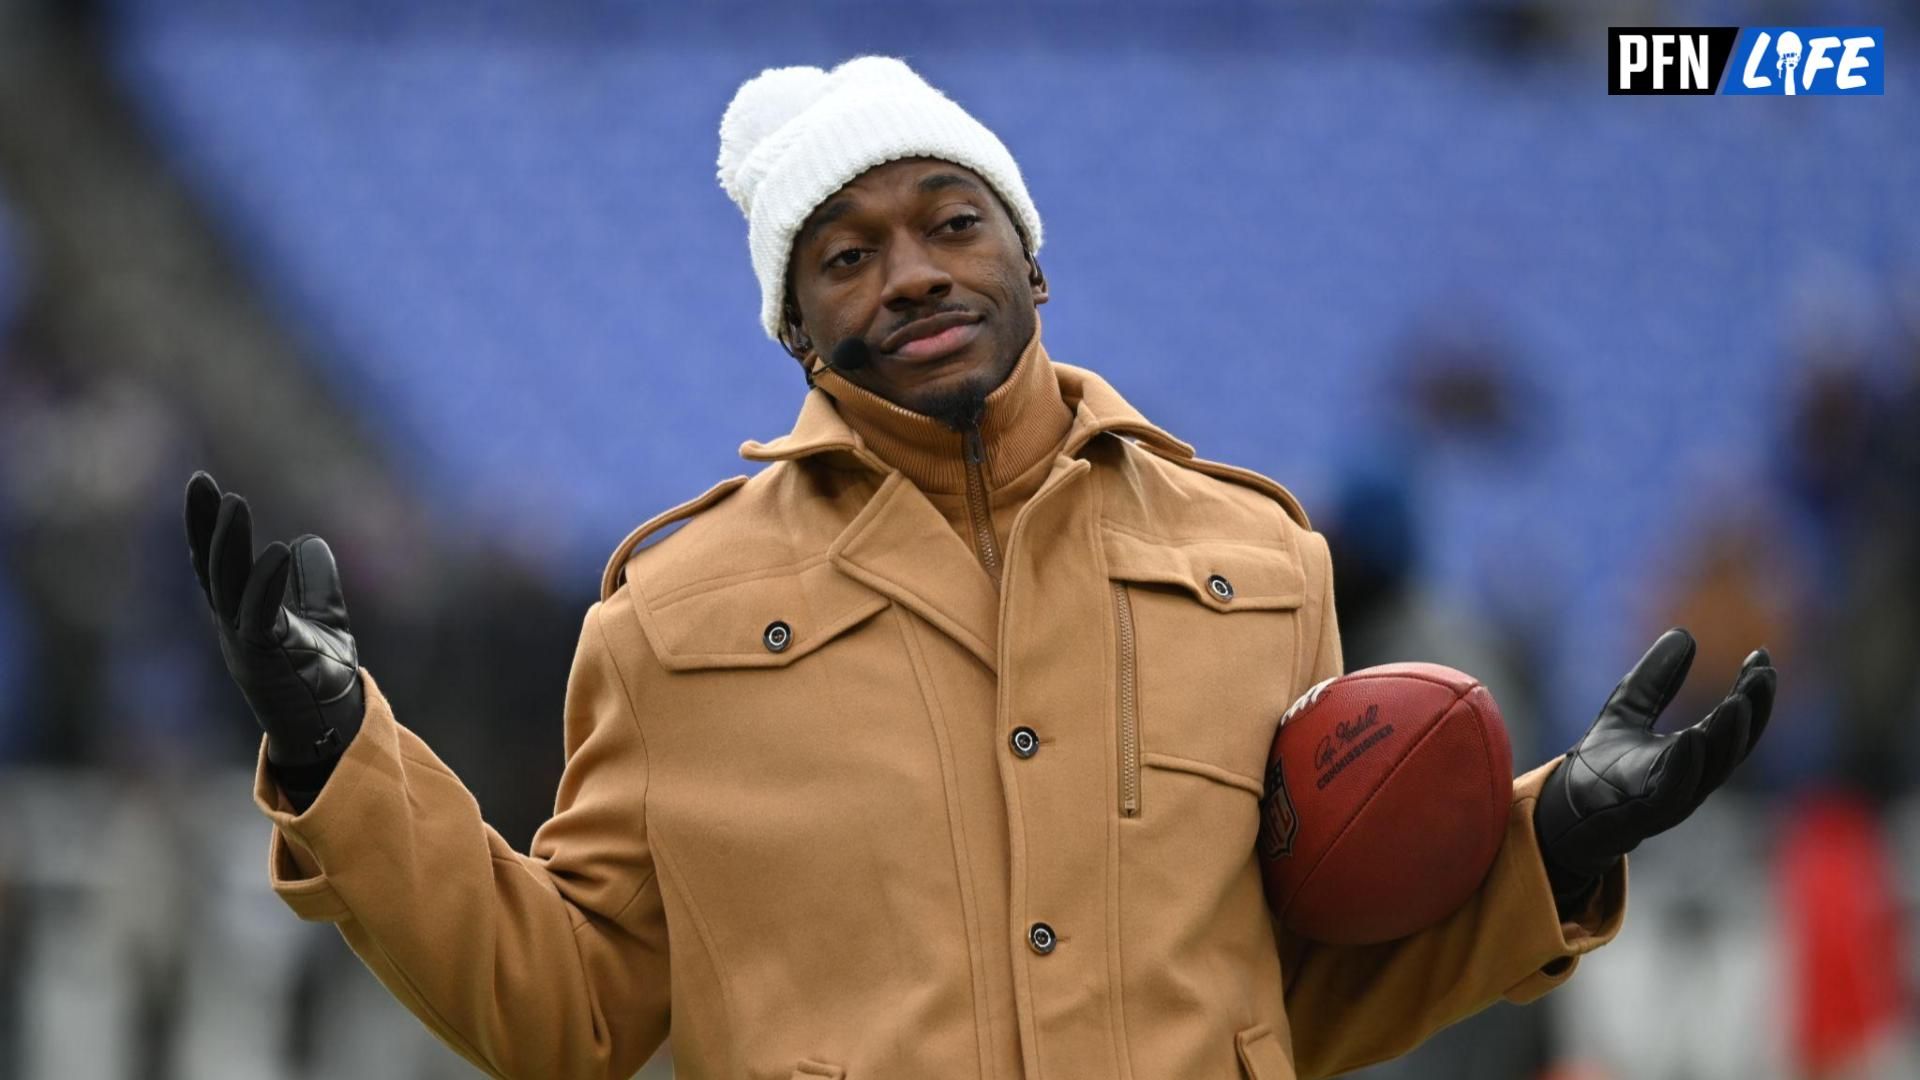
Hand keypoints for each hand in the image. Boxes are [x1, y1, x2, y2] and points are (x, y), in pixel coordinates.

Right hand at [184, 471, 363, 778]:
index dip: (205, 525)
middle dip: (205, 526)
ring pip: (226, 586)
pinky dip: (268, 582)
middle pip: (210, 567)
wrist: (331, 724)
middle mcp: (233, 625)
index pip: (215, 561)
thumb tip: (309, 540)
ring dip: (229, 545)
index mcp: (240, 612)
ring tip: (234, 505)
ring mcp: (244, 642)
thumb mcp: (321, 616)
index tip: (201, 484)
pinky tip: (279, 551)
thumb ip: (313, 580)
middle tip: (203, 486)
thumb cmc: (320, 674)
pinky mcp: (264, 659)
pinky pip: (259, 614)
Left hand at [1533, 628, 1775, 906]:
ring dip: (1727, 736)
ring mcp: (1672, 797)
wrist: (1565, 812)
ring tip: (1737, 701)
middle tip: (1763, 674)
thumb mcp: (1627, 709)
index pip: (1734, 721)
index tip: (1760, 655)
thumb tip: (1684, 633)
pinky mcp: (1644, 813)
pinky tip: (1692, 737)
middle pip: (1733, 744)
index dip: (1752, 692)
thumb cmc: (1602, 766)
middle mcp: (1692, 776)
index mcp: (1694, 753)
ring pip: (1711, 769)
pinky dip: (1685, 766)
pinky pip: (1672, 791)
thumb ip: (1655, 679)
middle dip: (1752, 710)